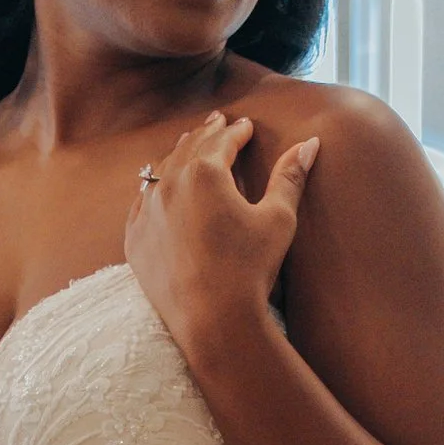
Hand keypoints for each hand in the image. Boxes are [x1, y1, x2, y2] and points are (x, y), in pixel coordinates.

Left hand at [125, 109, 317, 368]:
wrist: (213, 321)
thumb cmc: (250, 270)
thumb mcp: (277, 220)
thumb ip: (289, 178)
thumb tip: (308, 144)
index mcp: (205, 172)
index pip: (223, 141)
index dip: (237, 131)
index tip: (245, 125)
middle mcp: (169, 184)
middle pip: (189, 148)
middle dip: (206, 134)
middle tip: (216, 123)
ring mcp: (146, 211)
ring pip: (160, 169)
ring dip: (177, 154)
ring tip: (188, 145)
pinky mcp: (135, 239)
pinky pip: (141, 202)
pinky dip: (152, 187)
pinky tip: (157, 185)